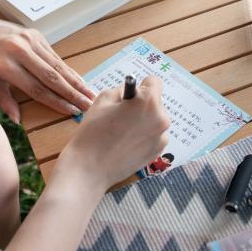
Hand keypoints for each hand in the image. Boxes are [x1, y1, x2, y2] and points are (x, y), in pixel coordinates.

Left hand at [0, 16, 94, 121]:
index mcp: (7, 66)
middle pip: (51, 77)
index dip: (55, 101)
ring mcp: (30, 41)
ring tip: (90, 94)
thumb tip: (17, 120)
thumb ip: (4, 100)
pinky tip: (80, 80)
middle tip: (88, 105)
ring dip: (76, 81)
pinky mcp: (37, 35)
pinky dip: (69, 70)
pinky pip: (55, 56)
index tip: (72, 111)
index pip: (36, 88)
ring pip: (57, 65)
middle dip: (72, 93)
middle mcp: (21, 52)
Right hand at [58, 75, 169, 191]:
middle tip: (122, 115)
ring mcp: (162, 137)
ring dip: (144, 121)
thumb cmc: (93, 131)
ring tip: (123, 131)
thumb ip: (122, 91)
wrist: (89, 168)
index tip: (131, 95)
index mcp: (148, 101)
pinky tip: (126, 143)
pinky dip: (144, 136)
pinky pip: (154, 136)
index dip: (141, 86)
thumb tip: (132, 92)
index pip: (154, 82)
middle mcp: (161, 118)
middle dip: (142, 105)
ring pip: (155, 120)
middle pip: (155, 103)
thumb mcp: (103, 99)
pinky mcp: (158, 152)